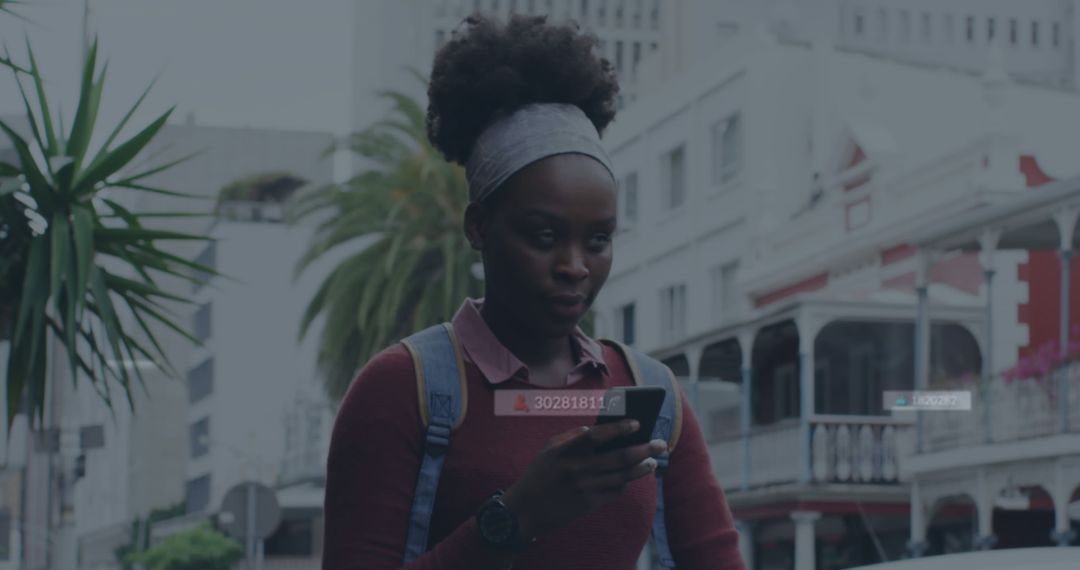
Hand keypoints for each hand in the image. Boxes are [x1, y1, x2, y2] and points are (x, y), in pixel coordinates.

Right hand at [500, 419, 667, 538]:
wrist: (526, 510)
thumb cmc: (540, 473)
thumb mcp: (549, 449)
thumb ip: (574, 437)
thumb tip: (601, 429)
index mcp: (566, 451)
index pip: (598, 435)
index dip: (619, 428)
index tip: (636, 423)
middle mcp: (577, 470)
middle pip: (620, 458)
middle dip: (645, 449)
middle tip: (661, 443)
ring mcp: (585, 489)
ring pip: (623, 476)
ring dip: (642, 468)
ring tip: (653, 461)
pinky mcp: (589, 505)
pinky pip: (615, 491)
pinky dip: (626, 482)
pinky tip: (633, 476)